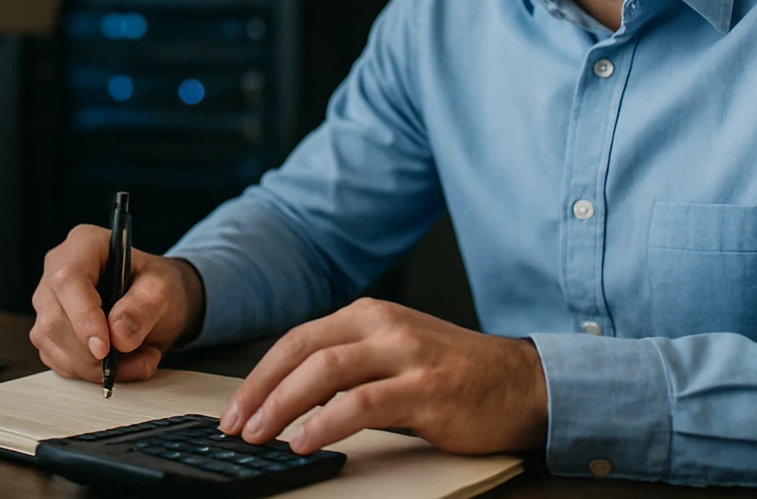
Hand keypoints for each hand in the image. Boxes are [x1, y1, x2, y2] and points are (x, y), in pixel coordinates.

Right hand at [29, 225, 205, 381]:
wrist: (157, 304)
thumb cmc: (157, 286)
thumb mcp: (163, 290)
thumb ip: (143, 308)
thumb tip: (118, 335)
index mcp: (84, 245)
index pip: (68, 280)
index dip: (83, 317)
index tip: (104, 347)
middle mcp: (57, 271)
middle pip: (54, 318)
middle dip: (92, 351)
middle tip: (137, 357)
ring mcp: (49, 303)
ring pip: (52, 344)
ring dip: (95, 366)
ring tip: (138, 359)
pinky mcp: (49, 332)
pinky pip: (58, 360)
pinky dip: (89, 372)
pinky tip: (119, 364)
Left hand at [219, 298, 546, 455]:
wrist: (522, 384)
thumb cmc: (455, 375)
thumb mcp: (394, 355)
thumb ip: (348, 366)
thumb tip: (289, 400)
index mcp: (369, 315)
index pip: (297, 339)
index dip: (260, 375)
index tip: (235, 408)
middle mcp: (383, 326)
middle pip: (302, 351)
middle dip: (260, 390)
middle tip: (235, 425)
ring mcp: (405, 354)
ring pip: (325, 372)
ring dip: (283, 406)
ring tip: (260, 435)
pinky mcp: (426, 389)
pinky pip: (362, 403)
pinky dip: (326, 423)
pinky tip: (306, 441)